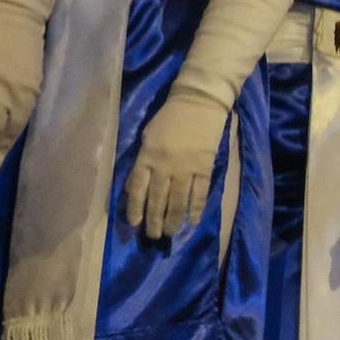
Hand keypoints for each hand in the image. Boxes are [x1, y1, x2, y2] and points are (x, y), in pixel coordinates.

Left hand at [124, 87, 228, 239]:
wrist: (199, 103)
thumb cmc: (170, 117)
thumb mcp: (148, 135)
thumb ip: (144, 159)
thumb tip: (140, 185)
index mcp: (148, 155)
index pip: (137, 187)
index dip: (134, 208)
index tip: (134, 224)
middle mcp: (165, 165)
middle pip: (157, 199)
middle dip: (154, 220)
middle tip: (153, 236)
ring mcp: (187, 168)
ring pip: (178, 201)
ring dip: (174, 220)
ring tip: (171, 234)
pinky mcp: (205, 167)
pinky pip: (199, 193)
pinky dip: (196, 208)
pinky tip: (192, 221)